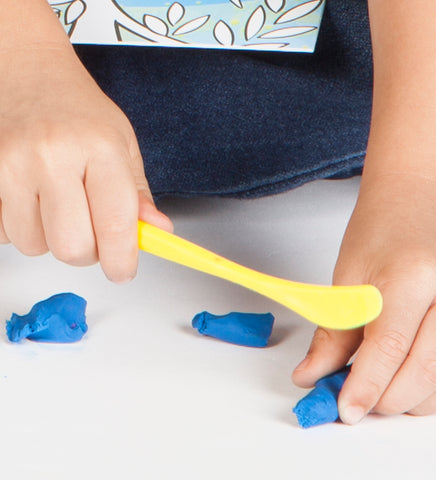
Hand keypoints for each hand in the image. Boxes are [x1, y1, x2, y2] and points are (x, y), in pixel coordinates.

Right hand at [0, 43, 171, 281]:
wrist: (28, 72)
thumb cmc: (79, 111)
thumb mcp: (122, 146)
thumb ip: (138, 196)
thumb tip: (157, 232)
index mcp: (99, 149)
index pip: (115, 224)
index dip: (122, 260)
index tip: (123, 271)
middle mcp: (52, 157)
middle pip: (72, 247)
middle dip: (88, 253)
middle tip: (93, 232)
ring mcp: (11, 165)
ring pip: (36, 245)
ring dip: (53, 239)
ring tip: (60, 205)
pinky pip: (5, 232)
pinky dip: (24, 228)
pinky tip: (33, 199)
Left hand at [292, 177, 435, 422]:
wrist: (420, 206)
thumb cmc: (381, 232)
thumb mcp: (346, 276)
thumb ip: (332, 333)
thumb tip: (311, 376)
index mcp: (412, 274)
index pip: (389, 345)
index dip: (365, 385)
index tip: (345, 409)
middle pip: (426, 368)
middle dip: (387, 399)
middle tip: (357, 402)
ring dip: (412, 401)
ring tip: (378, 394)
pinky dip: (435, 392)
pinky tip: (407, 386)